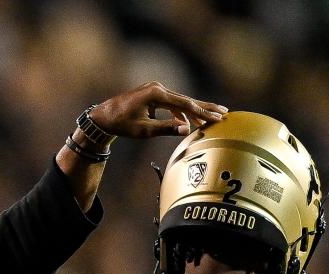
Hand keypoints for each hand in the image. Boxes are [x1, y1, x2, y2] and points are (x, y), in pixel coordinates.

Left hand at [88, 81, 226, 138]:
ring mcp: (155, 89)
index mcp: (157, 94)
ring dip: (194, 110)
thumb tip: (187, 129)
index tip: (217, 118)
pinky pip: (171, 103)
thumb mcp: (144, 130)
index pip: (185, 104)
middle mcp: (158, 88)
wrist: (103, 116)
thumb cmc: (121, 124)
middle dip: (205, 107)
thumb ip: (166, 128)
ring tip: (211, 117)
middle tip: (224, 112)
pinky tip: (187, 120)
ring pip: (180, 101)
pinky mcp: (152, 94)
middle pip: (186, 99)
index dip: (202, 112)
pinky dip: (180, 111)